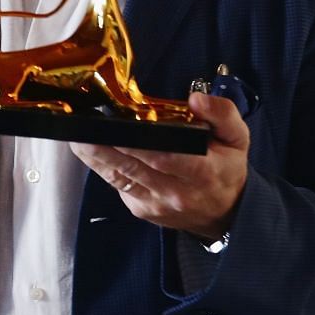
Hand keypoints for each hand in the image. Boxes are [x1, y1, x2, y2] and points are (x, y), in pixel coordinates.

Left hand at [71, 91, 248, 237]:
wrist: (225, 214)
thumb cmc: (228, 169)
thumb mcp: (238, 138)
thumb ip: (223, 113)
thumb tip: (196, 100)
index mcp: (203, 171)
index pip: (164, 156)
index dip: (134, 142)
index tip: (112, 123)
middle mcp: (177, 192)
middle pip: (133, 167)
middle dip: (103, 147)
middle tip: (80, 127)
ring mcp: (156, 204)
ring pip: (119, 178)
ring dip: (95, 158)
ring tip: (76, 137)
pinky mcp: (143, 210)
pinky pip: (119, 187)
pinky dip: (104, 168)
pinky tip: (91, 151)